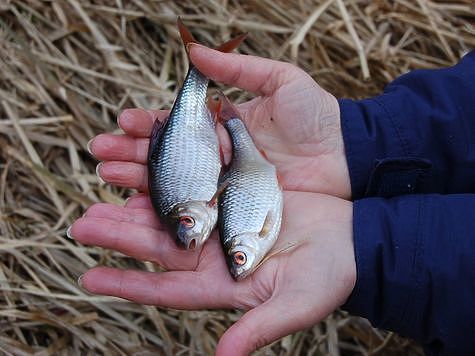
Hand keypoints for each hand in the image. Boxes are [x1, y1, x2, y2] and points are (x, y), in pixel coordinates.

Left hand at [70, 191, 355, 354]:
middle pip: (159, 243)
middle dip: (120, 233)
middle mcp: (216, 251)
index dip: (129, 285)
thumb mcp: (297, 303)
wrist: (356, 235)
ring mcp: (224, 218)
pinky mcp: (238, 189)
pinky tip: (152, 155)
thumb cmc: (331, 274)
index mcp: (223, 283)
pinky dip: (176, 166)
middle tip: (83, 223)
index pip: (166, 288)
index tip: (90, 279)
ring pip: (172, 205)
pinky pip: (199, 177)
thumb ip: (259, 329)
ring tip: (105, 178)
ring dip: (139, 194)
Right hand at [91, 46, 350, 198]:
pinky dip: (170, 207)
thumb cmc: (317, 117)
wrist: (346, 156)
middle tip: (100, 154)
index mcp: (224, 125)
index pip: (177, 125)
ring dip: (140, 180)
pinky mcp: (238, 207)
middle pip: (168, 156)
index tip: (123, 122)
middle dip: (132, 153)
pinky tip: (141, 206)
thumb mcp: (282, 82)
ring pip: (176, 182)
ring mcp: (226, 183)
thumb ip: (240, 68)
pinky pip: (199, 207)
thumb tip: (194, 49)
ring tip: (108, 176)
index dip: (149, 124)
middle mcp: (219, 155)